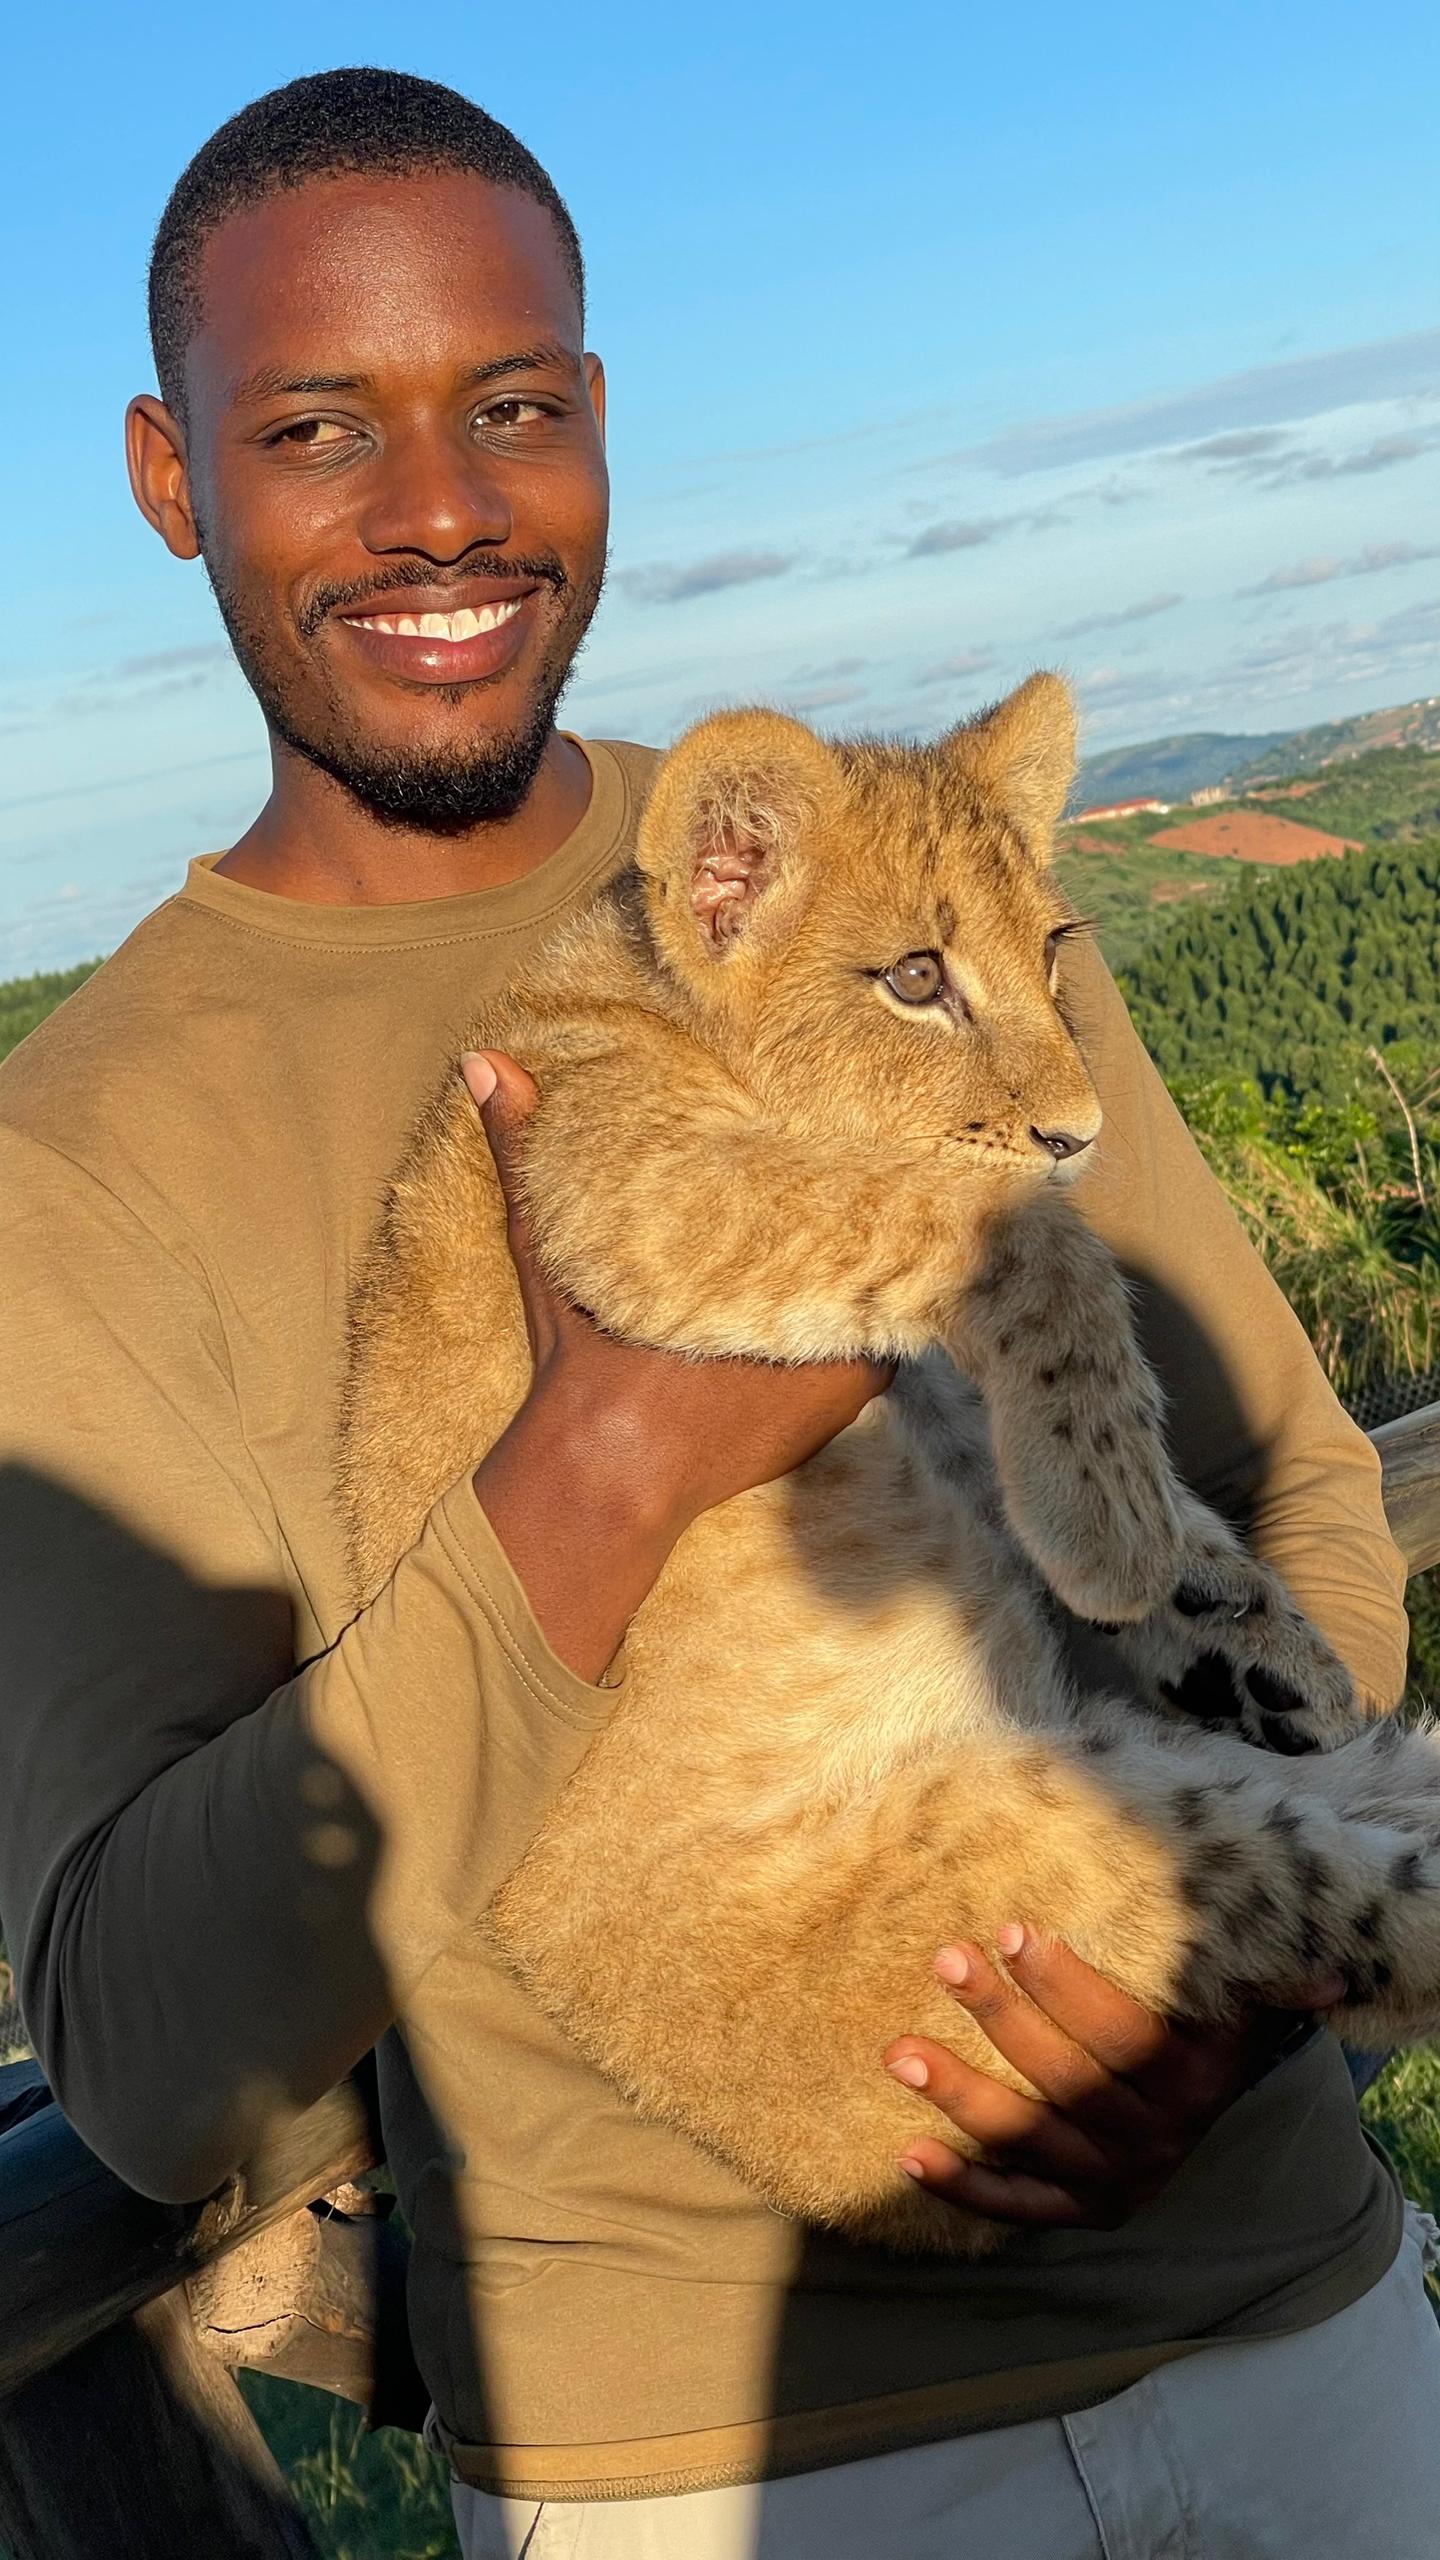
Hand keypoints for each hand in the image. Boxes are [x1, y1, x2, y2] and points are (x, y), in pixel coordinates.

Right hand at [463, 1052, 892, 1676]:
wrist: (606, 1473)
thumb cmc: (582, 1360)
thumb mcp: (550, 1247)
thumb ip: (524, 1152)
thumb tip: (486, 1064)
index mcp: (747, 1254)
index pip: (831, 1185)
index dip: (850, 1157)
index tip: (859, 1123)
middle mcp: (803, 1301)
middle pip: (866, 1232)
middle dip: (874, 1204)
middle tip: (888, 1162)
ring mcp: (834, 1356)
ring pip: (886, 1286)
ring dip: (888, 1262)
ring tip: (908, 1215)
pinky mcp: (844, 1402)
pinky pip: (891, 1344)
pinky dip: (887, 1320)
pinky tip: (892, 1292)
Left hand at [884, 1928, 1343, 2228]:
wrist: (1216, 2133)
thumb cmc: (1214, 2045)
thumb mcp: (1248, 2014)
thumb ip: (1274, 1986)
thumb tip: (1329, 1971)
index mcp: (1188, 2084)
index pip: (1122, 2034)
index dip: (1067, 1985)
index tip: (1014, 1931)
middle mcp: (1150, 2140)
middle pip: (1065, 2079)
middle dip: (1001, 2017)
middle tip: (947, 1960)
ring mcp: (1111, 2182)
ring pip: (1029, 2140)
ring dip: (960, 2096)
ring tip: (899, 2050)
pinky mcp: (1081, 2213)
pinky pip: (1019, 2207)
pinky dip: (966, 2186)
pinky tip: (910, 2152)